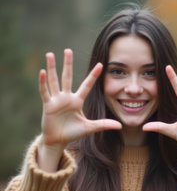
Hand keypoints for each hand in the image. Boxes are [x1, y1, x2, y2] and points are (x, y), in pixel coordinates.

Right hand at [38, 49, 120, 170]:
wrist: (57, 140)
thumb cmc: (72, 133)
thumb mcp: (89, 127)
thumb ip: (103, 124)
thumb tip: (119, 126)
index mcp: (77, 101)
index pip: (87, 85)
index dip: (93, 75)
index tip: (101, 64)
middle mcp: (66, 97)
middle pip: (67, 77)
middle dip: (68, 64)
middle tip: (68, 50)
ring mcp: (56, 100)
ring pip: (54, 81)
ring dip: (52, 67)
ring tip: (50, 54)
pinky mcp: (48, 105)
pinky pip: (45, 92)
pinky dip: (43, 82)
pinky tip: (42, 71)